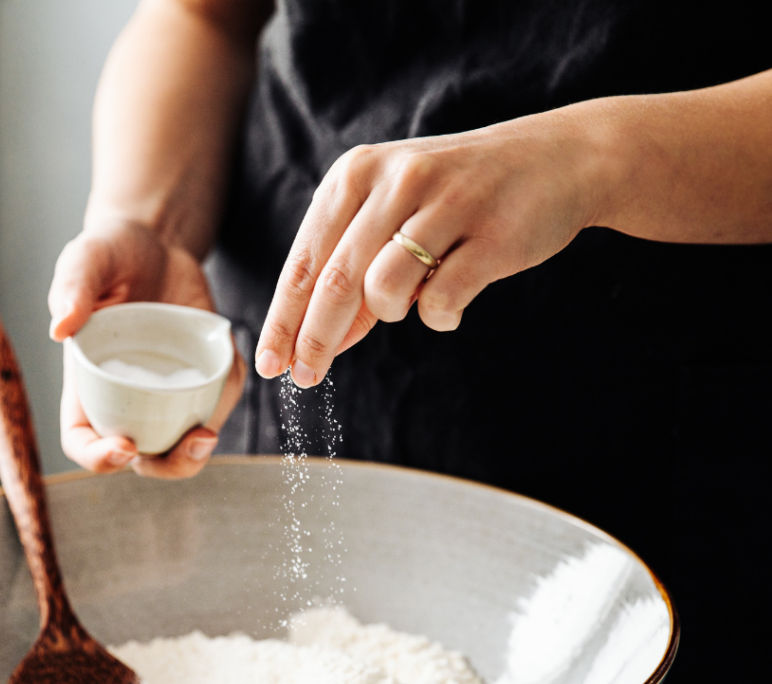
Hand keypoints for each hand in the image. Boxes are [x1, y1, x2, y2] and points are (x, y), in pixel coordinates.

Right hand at [48, 215, 245, 477]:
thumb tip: (60, 328)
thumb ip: (72, 288)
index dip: (99, 458)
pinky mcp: (200, 379)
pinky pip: (215, 402)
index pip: (83, 441)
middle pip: (142, 459)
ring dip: (198, 449)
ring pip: (182, 443)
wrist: (155, 243)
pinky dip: (226, 398)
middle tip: (191, 442)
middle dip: (167, 465)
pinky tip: (231, 370)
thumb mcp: (86, 259)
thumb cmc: (109, 254)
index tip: (125, 446)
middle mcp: (125, 399)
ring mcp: (165, 394)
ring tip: (208, 430)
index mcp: (87, 385)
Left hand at [254, 109, 601, 386]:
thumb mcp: (392, 217)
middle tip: (305, 378)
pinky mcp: (490, 234)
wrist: (558, 160)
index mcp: (356, 174)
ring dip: (389, 314)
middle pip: (334, 284)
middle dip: (313, 341)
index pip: (305, 263)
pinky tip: (450, 302)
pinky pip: (441, 301)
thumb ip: (352, 273)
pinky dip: (439, 316)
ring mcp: (445, 204)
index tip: (270, 365)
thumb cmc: (458, 198)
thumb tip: (316, 343)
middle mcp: (394, 180)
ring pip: (383, 291)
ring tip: (411, 300)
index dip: (283, 321)